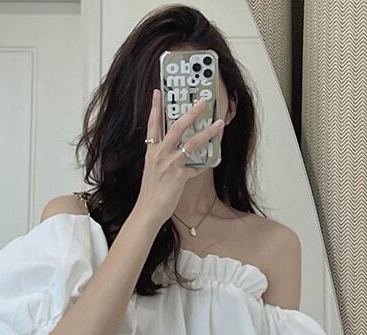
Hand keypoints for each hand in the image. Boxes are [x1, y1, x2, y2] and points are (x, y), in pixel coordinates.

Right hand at [132, 88, 224, 228]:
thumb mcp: (152, 170)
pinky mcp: (179, 176)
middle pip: (176, 127)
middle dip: (191, 112)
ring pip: (191, 142)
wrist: (148, 210)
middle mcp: (160, 154)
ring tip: (219, 124)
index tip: (157, 91)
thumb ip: (162, 158)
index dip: (155, 107)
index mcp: (151, 151)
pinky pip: (197, 168)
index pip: (153, 124)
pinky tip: (213, 161)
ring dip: (207, 132)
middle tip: (202, 101)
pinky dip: (205, 165)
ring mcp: (170, 164)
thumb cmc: (151, 192)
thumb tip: (176, 153)